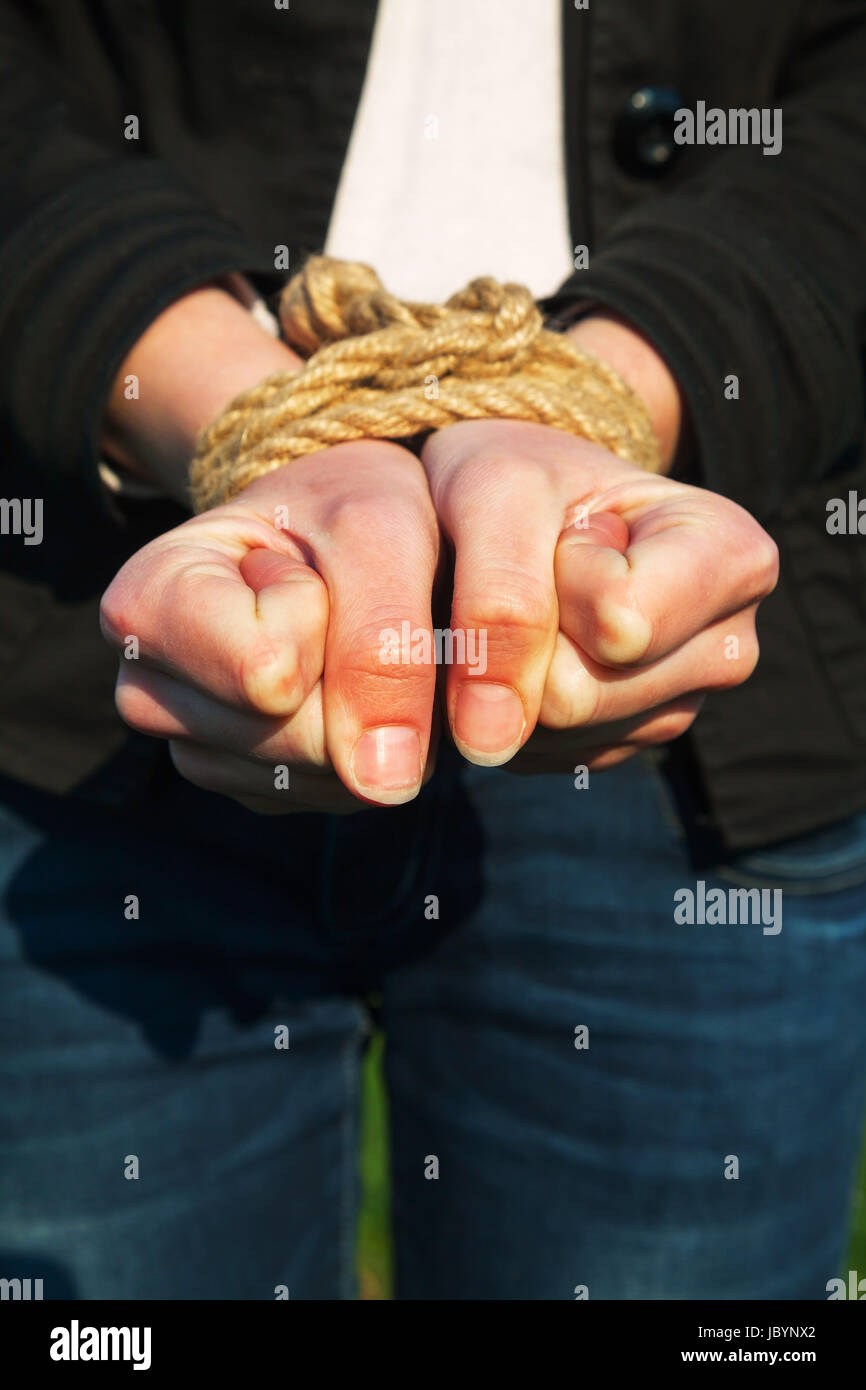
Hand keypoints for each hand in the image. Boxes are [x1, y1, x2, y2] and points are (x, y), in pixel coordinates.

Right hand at [100, 441, 439, 811]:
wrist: (344, 519)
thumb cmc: (349, 508)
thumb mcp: (378, 533)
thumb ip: (381, 644)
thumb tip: (385, 787)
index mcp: (141, 606)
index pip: (265, 672)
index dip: (317, 616)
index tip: (298, 567)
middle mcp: (147, 692)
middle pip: (296, 742)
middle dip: (354, 675)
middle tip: (334, 606)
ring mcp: (197, 749)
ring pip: (324, 778)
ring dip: (369, 714)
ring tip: (340, 641)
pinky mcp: (252, 786)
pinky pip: (338, 795)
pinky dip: (371, 745)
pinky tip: (348, 685)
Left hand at [419, 418, 778, 770]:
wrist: (520, 495)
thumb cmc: (520, 476)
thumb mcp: (499, 492)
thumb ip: (502, 601)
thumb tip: (492, 742)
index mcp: (736, 559)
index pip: (618, 624)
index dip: (559, 577)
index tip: (573, 532)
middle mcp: (728, 648)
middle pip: (577, 698)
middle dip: (526, 634)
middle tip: (542, 571)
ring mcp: (678, 709)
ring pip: (551, 736)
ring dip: (509, 671)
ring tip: (538, 604)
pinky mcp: (620, 748)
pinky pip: (536, 756)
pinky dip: (508, 703)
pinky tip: (530, 648)